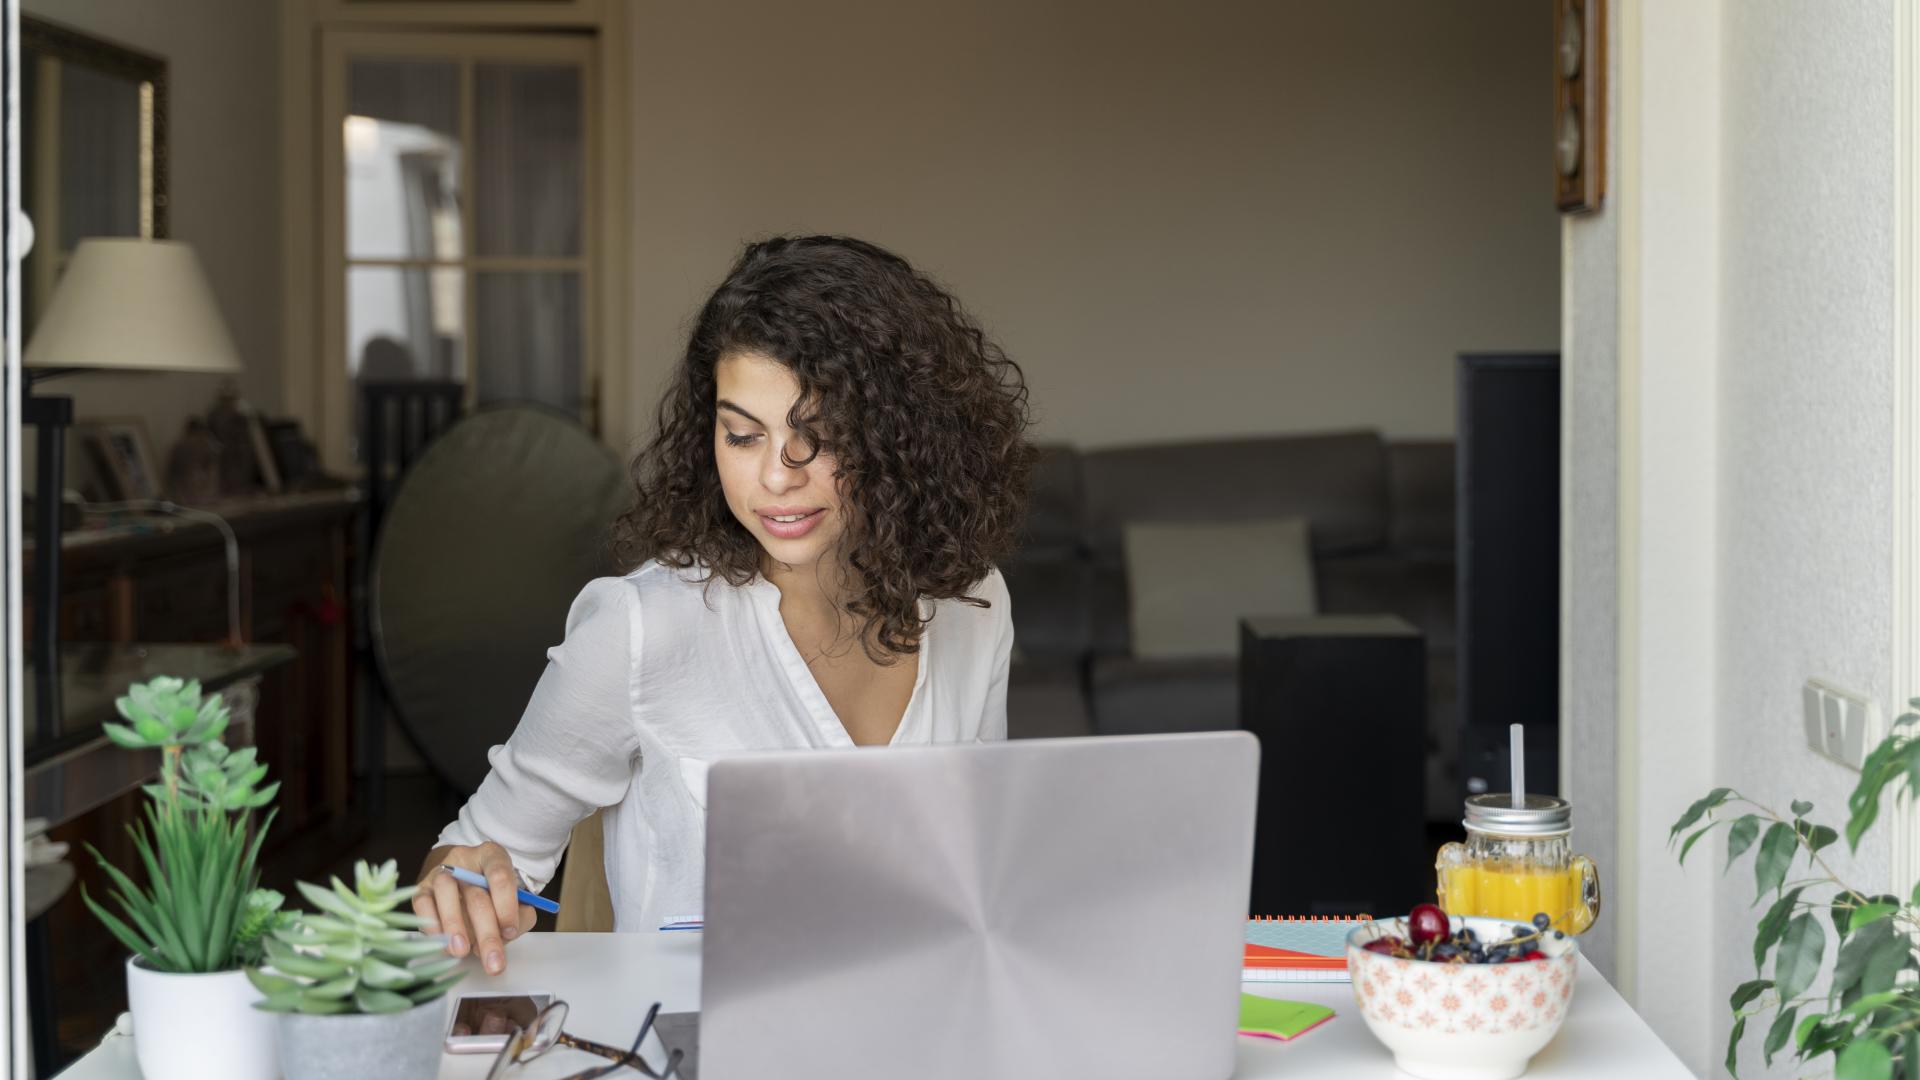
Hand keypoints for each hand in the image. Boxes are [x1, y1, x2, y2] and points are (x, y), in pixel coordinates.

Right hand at [414, 842, 538, 974]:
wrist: (458, 875)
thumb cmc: (491, 892)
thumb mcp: (513, 896)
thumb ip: (519, 915)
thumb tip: (507, 934)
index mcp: (492, 856)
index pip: (501, 876)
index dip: (506, 906)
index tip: (510, 933)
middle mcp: (465, 860)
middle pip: (476, 896)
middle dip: (487, 934)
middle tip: (493, 962)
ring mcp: (440, 873)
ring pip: (446, 894)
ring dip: (455, 925)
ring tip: (462, 952)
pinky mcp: (421, 888)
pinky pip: (422, 904)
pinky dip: (432, 925)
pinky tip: (443, 944)